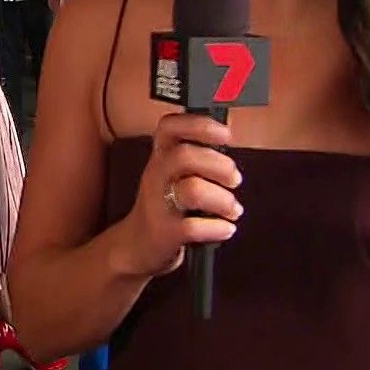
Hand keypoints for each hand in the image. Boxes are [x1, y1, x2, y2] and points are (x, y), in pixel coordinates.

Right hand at [119, 113, 241, 278]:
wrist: (135, 244)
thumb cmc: (164, 204)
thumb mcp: (171, 172)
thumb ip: (196, 156)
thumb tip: (229, 143)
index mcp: (160, 155)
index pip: (171, 126)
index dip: (200, 125)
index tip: (226, 134)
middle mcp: (156, 174)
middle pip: (186, 156)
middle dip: (220, 166)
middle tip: (234, 180)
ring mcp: (158, 203)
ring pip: (193, 190)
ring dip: (223, 200)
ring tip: (232, 209)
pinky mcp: (164, 231)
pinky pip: (193, 226)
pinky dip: (217, 228)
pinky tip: (225, 229)